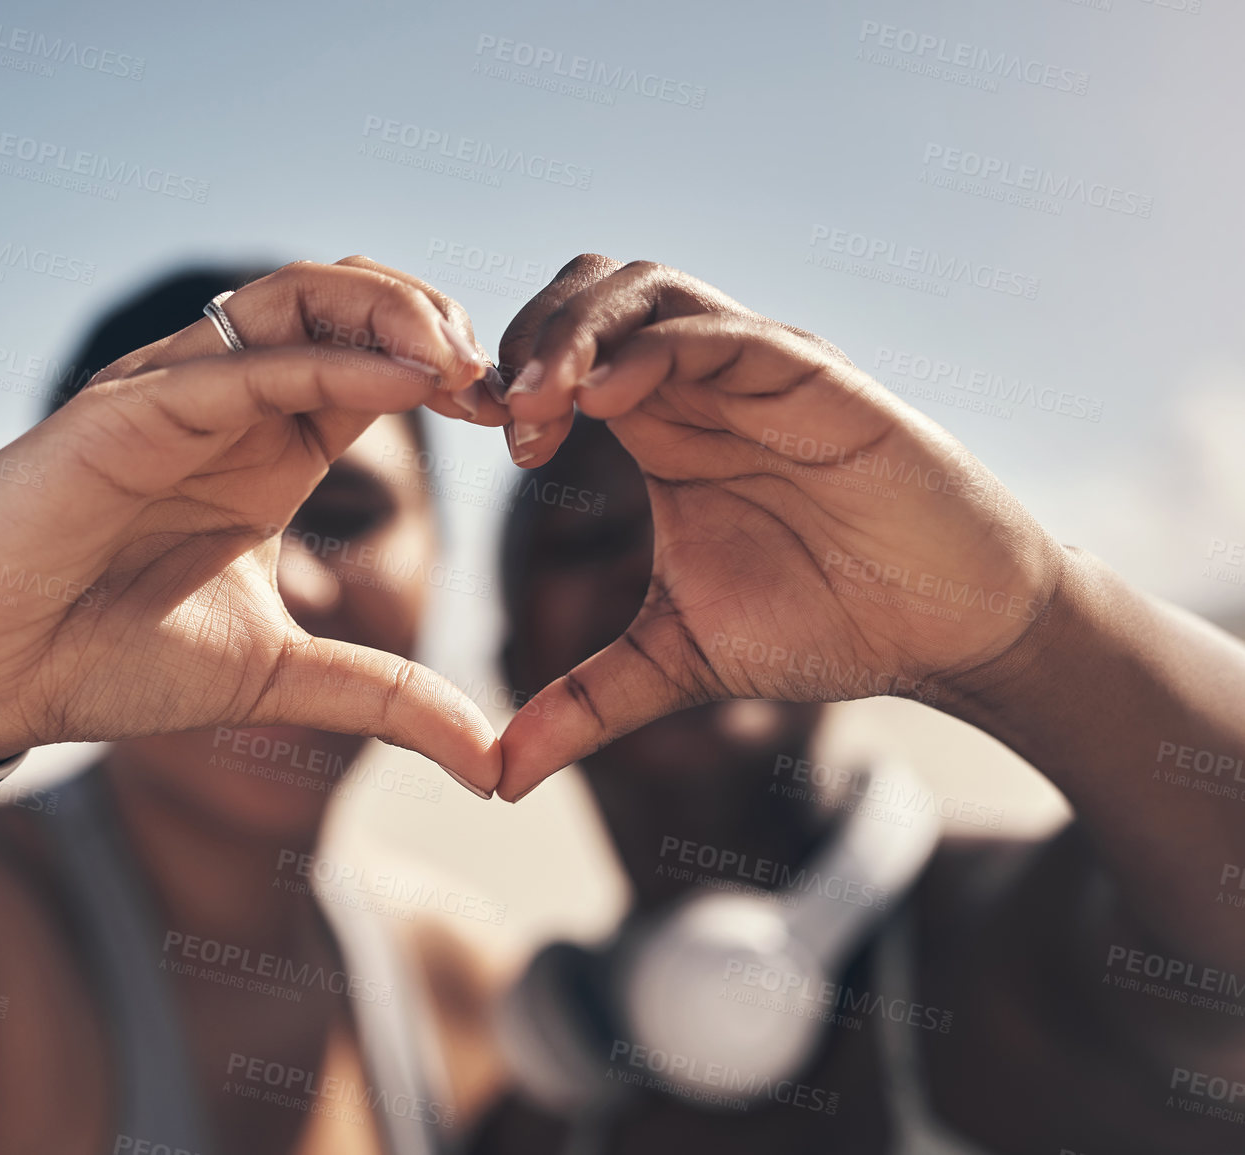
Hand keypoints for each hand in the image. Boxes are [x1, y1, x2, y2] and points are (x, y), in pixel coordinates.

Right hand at [0, 258, 502, 791]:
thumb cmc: (104, 661)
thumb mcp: (281, 677)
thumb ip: (389, 699)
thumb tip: (495, 764)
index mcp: (268, 450)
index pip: (379, 365)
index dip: (456, 377)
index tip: (526, 426)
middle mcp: (227, 405)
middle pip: (347, 305)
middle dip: (437, 323)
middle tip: (507, 385)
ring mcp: (172, 396)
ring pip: (293, 300)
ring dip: (390, 313)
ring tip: (464, 361)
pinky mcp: (121, 412)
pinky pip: (235, 365)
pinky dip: (325, 360)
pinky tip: (402, 380)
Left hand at [494, 255, 1067, 799]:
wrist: (947, 630)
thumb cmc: (826, 624)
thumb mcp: (676, 662)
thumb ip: (584, 704)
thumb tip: (500, 778)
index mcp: (659, 428)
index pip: (559, 353)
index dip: (505, 381)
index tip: (476, 440)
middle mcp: (700, 385)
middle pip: (587, 293)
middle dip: (525, 336)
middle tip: (497, 416)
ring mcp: (755, 372)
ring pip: (646, 291)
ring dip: (573, 332)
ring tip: (533, 403)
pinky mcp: (815, 379)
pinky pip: (721, 334)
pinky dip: (653, 351)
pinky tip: (602, 400)